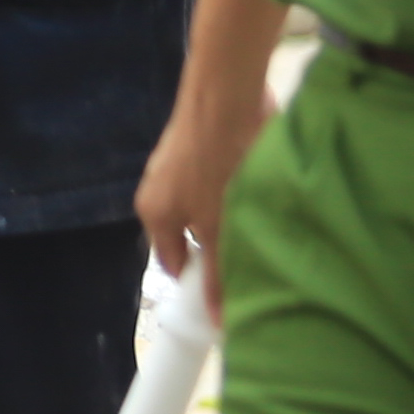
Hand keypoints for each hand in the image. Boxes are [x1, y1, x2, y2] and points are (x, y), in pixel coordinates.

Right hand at [133, 79, 252, 292]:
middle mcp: (155, 189)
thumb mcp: (219, 225)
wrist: (225, 92)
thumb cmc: (218, 163)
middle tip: (253, 253)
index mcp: (153, 215)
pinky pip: (212, 178)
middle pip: (188, 233)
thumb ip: (218, 272)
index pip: (173, 263)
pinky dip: (231, 186)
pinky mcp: (195, 142)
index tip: (232, 286)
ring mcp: (173, 163)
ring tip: (260, 218)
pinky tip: (256, 183)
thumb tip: (216, 321)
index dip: (200, 279)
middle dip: (217, 245)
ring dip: (227, 214)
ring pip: (202, 205)